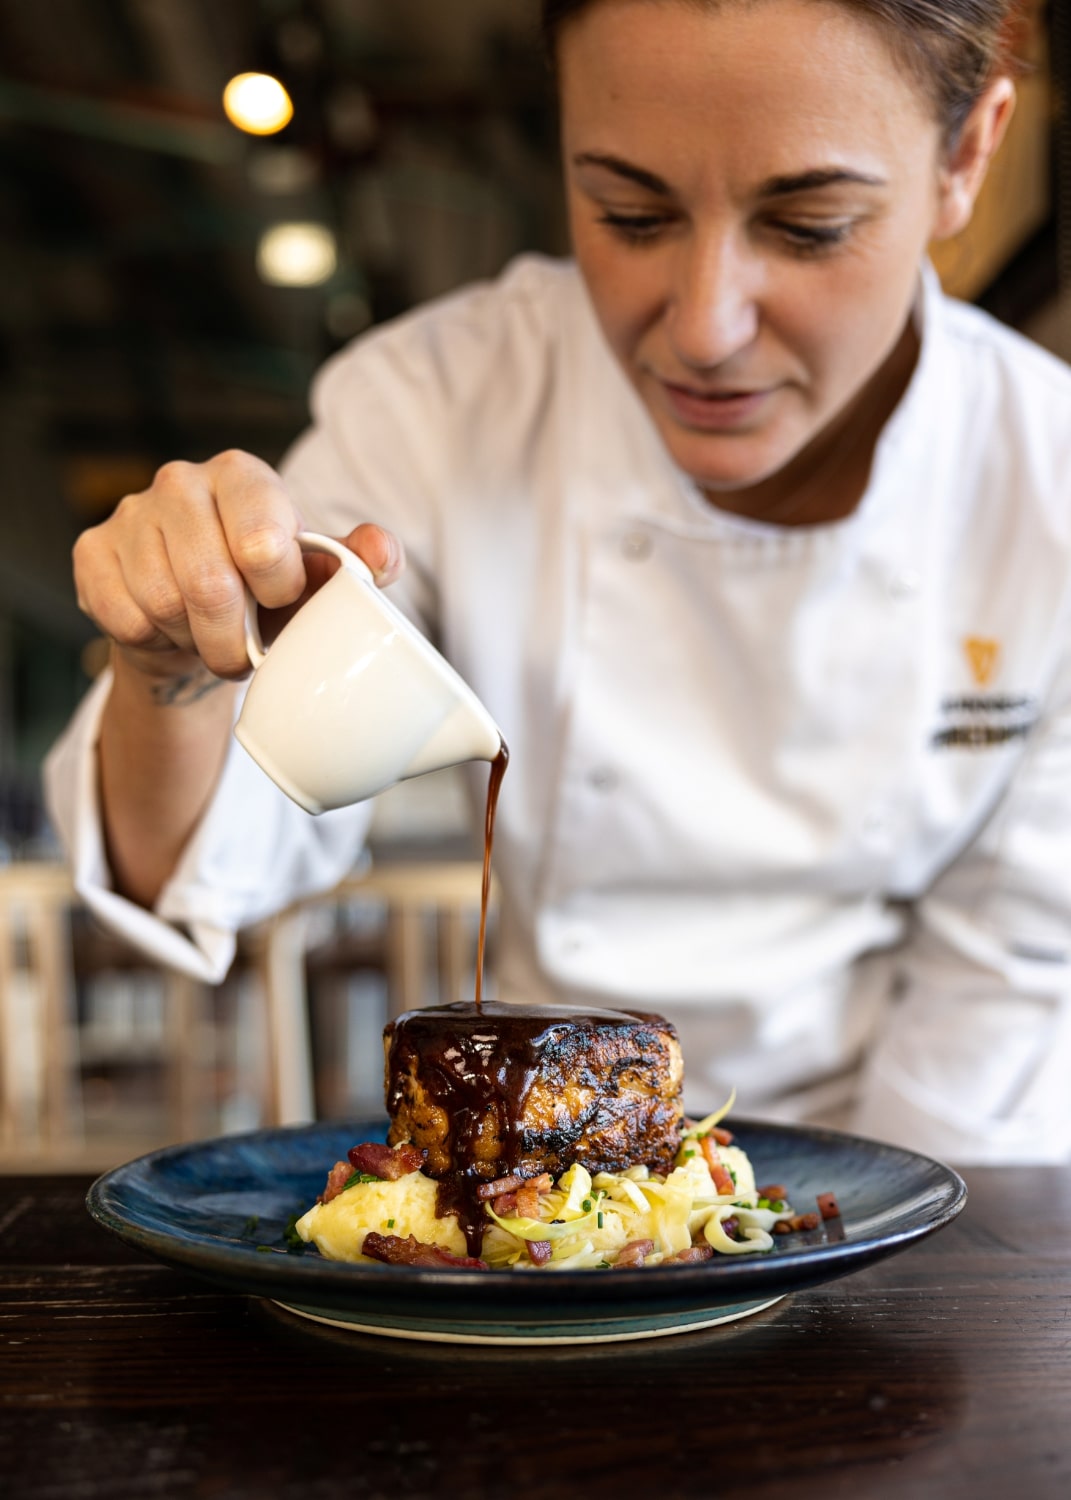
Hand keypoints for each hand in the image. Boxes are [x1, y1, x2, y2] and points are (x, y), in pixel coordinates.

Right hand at [72, 450, 404, 681]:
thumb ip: (358, 563)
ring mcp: (131, 514)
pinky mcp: (92, 551)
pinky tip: (167, 628)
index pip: (261, 543)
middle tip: (244, 651)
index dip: (277, 591)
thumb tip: (381, 553)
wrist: (198, 620)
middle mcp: (181, 481)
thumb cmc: (265, 593)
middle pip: (208, 585)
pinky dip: (154, 641)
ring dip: (194, 641)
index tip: (281, 600)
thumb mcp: (317, 579)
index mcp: (244, 476)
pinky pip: (125, 618)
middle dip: (233, 639)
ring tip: (207, 635)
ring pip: (164, 606)